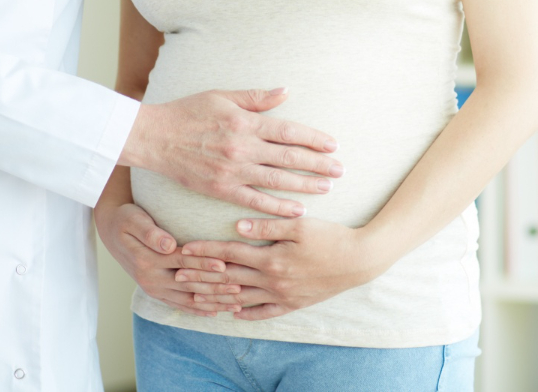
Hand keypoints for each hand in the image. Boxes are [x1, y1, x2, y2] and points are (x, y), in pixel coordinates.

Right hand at [93, 199, 240, 318]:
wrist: (110, 231)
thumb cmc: (125, 219)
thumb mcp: (133, 220)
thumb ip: (151, 233)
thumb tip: (169, 245)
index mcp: (146, 260)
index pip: (182, 262)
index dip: (204, 264)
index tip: (225, 265)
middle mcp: (150, 279)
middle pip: (189, 284)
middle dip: (215, 287)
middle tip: (240, 288)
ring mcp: (153, 288)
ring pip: (187, 299)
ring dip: (212, 303)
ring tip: (236, 303)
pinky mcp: (156, 292)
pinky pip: (179, 304)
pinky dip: (198, 309)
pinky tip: (215, 312)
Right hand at [121, 87, 343, 217]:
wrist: (155, 137)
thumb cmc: (188, 112)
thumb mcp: (223, 96)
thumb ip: (256, 98)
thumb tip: (286, 92)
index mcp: (245, 122)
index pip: (289, 131)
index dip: (314, 139)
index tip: (333, 146)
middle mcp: (242, 147)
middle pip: (289, 158)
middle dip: (318, 164)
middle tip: (340, 171)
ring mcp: (232, 171)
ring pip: (276, 181)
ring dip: (304, 185)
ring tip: (326, 188)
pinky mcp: (221, 189)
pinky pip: (255, 200)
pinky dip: (278, 206)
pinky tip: (297, 209)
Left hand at [180, 216, 391, 320]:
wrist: (360, 261)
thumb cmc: (331, 237)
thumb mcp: (299, 225)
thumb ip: (267, 225)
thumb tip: (237, 225)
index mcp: (271, 258)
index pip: (230, 254)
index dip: (205, 251)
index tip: (184, 249)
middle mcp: (272, 280)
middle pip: (229, 278)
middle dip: (202, 275)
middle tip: (177, 274)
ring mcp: (282, 296)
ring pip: (241, 298)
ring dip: (217, 296)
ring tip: (195, 295)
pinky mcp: (293, 304)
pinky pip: (265, 312)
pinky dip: (247, 312)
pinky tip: (234, 311)